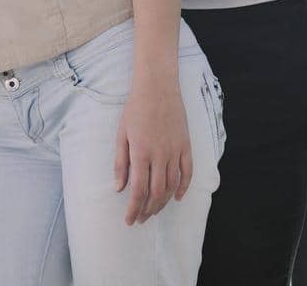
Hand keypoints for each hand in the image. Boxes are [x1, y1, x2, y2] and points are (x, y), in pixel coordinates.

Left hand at [114, 75, 192, 224]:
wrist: (157, 86)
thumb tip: (119, 188)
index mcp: (141, 152)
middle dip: (147, 210)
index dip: (133, 209)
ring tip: (154, 210)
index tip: (129, 220)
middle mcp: (159, 154)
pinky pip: (187, 172)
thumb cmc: (136, 108)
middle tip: (141, 218)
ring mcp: (175, 150)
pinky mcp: (185, 145)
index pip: (138, 190)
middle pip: (156, 192)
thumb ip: (120, 163)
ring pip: (172, 186)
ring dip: (163, 202)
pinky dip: (184, 187)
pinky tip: (178, 197)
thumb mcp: (122, 134)